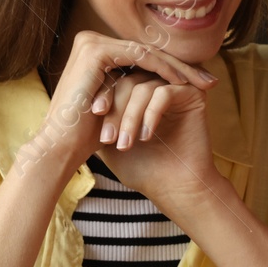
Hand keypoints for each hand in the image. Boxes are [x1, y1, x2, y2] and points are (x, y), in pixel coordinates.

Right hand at [26, 30, 214, 179]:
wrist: (62, 146)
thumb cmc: (89, 132)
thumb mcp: (119, 103)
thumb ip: (134, 87)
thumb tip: (164, 83)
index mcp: (95, 51)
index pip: (143, 57)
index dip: (173, 69)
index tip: (201, 83)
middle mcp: (91, 41)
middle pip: (148, 52)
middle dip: (182, 67)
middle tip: (211, 81)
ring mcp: (91, 43)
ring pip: (148, 53)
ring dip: (179, 68)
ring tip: (204, 83)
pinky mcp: (95, 51)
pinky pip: (140, 57)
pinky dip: (164, 69)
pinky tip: (183, 82)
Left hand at [91, 67, 218, 200]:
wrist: (171, 187)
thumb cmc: (140, 167)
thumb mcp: (108, 138)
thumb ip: (97, 115)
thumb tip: (74, 98)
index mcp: (139, 90)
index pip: (115, 79)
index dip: (104, 95)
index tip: (95, 115)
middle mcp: (158, 83)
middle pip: (128, 79)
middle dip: (115, 109)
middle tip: (108, 137)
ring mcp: (177, 87)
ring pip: (144, 86)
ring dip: (130, 116)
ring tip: (125, 143)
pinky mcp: (193, 94)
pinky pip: (164, 93)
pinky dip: (150, 114)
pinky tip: (146, 136)